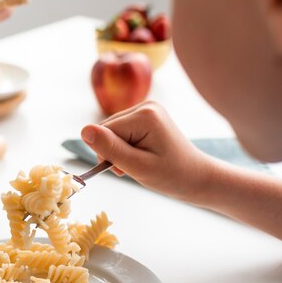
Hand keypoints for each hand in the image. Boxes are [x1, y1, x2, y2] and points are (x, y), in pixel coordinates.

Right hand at [81, 102, 214, 202]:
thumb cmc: (172, 176)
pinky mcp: (146, 116)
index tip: (127, 169)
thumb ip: (110, 149)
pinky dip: (125, 147)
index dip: (109, 154)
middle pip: (107, 129)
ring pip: (111, 132)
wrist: (198, 178)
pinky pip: (120, 131)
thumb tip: (84, 131)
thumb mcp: (137, 167)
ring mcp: (147, 109)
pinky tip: (140, 155)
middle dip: (113, 152)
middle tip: (134, 167)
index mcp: (145, 114)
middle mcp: (145, 105)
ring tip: (139, 163)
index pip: (105, 132)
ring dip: (118, 151)